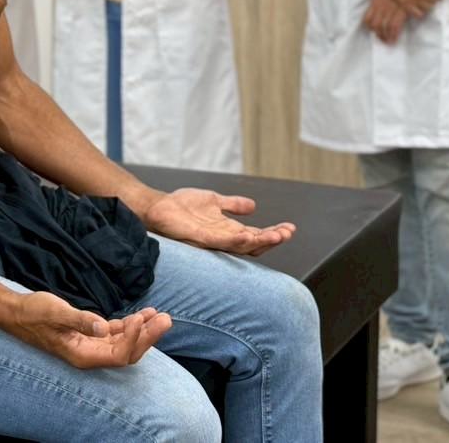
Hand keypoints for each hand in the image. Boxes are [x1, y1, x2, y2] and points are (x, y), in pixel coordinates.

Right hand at [2, 292, 171, 368]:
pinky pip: (115, 333)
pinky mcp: (89, 333)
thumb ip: (80, 320)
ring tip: (161, 315)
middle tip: (166, 319)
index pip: (117, 355)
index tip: (139, 319)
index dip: (132, 339)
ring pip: (124, 342)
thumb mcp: (56, 313)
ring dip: (142, 330)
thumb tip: (103, 327)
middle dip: (147, 337)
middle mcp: (89, 354)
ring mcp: (90, 345)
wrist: (17, 312)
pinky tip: (143, 314)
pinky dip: (129, 323)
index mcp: (82, 355)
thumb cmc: (34, 314)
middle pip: (126, 352)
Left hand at [139, 188, 294, 256]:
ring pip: (242, 246)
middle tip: (287, 233)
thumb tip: (254, 206)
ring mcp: (212, 240)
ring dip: (260, 241)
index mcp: (228, 230)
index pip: (256, 235)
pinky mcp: (200, 238)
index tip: (290, 227)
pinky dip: (235, 240)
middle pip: (253, 244)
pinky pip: (220, 242)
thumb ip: (233, 205)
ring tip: (277, 236)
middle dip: (272, 239)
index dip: (273, 233)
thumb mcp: (214, 201)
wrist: (158, 207)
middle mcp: (223, 238)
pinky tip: (248, 236)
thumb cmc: (182, 207)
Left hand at [363, 0, 407, 43]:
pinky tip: (395, 38)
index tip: (374, 32)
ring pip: (384, 27)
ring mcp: (391, 8)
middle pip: (375, 25)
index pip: (367, 18)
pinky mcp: (402, 10)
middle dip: (378, 35)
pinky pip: (395, 26)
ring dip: (386, 37)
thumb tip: (381, 14)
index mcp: (376, 2)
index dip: (369, 28)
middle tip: (383, 39)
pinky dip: (394, 34)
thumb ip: (381, 2)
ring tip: (389, 41)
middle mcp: (382, 6)